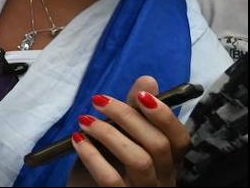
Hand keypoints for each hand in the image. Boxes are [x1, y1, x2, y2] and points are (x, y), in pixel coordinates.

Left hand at [69, 76, 188, 186]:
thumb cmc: (106, 162)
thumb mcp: (120, 135)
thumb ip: (134, 111)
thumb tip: (149, 80)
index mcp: (168, 161)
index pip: (180, 139)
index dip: (164, 116)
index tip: (139, 95)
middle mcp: (163, 178)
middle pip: (158, 145)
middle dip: (127, 116)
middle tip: (98, 100)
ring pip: (139, 160)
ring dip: (108, 133)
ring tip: (84, 120)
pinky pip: (111, 179)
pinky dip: (92, 155)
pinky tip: (78, 140)